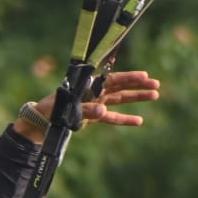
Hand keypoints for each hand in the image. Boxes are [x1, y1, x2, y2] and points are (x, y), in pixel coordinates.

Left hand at [15, 69, 161, 141]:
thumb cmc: (51, 110)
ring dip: (136, 98)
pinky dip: (125, 119)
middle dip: (138, 85)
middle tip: (156, 85)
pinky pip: (112, 118)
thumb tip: (104, 112)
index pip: (112, 80)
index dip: (129, 78)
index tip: (145, 76)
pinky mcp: (93, 117)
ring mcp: (95, 104)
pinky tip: (139, 121)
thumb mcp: (67, 109)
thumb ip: (86, 110)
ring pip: (120, 100)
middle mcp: (94, 93)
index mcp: (88, 86)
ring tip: (155, 96)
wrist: (40, 122)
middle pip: (120, 87)